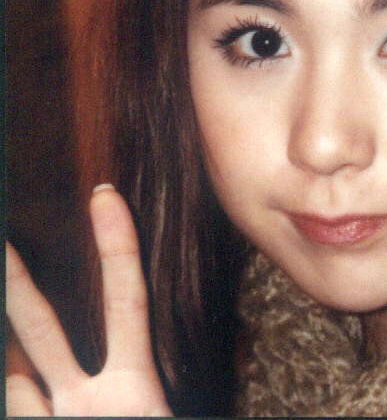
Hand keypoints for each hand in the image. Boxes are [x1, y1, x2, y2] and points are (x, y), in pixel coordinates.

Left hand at [5, 184, 171, 415]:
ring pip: (14, 381)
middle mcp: (90, 403)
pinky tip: (37, 406)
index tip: (104, 197)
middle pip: (40, 329)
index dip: (118, 247)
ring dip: (15, 371)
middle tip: (2, 242)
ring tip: (21, 357)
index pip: (128, 303)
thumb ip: (149, 395)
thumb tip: (144, 385)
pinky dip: (21, 404)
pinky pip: (16, 411)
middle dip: (16, 283)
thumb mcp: (163, 417)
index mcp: (137, 391)